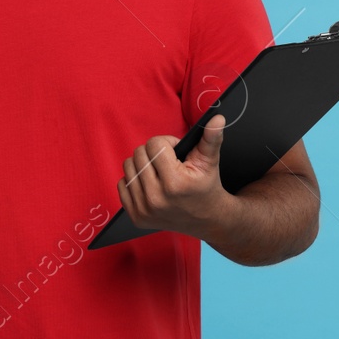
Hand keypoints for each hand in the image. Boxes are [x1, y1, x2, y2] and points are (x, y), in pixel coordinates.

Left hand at [116, 114, 236, 241]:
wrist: (206, 220)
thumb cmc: (206, 186)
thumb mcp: (210, 162)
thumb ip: (211, 138)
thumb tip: (217, 118)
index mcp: (175, 183)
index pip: (155, 144)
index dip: (167, 142)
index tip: (176, 152)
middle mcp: (157, 198)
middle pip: (139, 153)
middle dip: (154, 152)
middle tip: (168, 162)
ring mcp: (144, 209)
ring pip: (128, 166)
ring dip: (142, 164)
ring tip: (159, 171)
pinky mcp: (136, 217)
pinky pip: (121, 184)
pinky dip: (134, 179)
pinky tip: (150, 184)